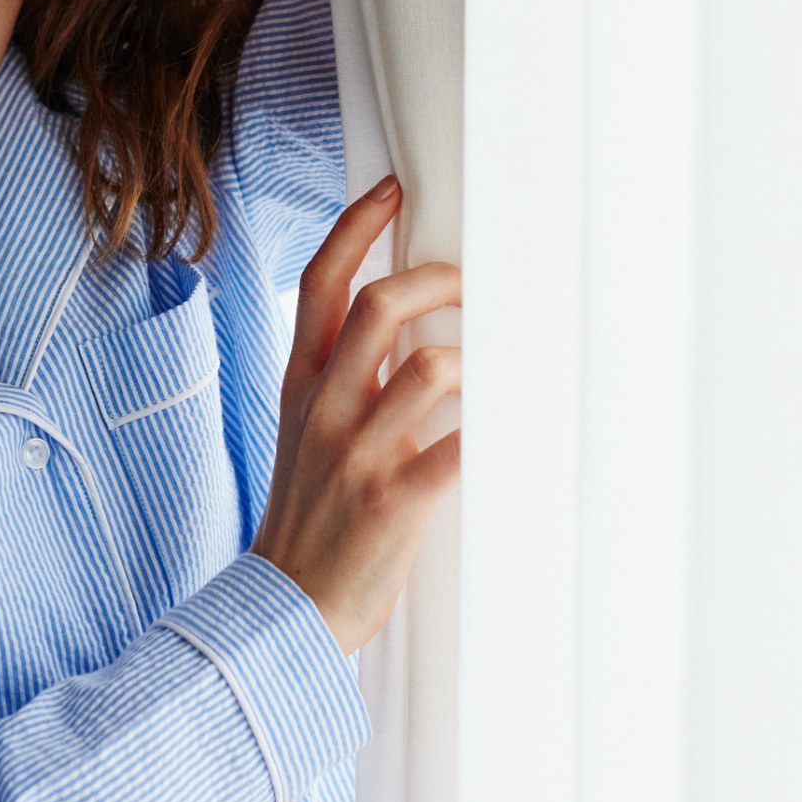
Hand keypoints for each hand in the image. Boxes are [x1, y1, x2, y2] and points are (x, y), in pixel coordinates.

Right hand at [251, 177, 462, 653]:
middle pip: (380, 305)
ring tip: (496, 375)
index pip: (320, 284)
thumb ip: (346, 380)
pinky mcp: (395, 500)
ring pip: (429, 367)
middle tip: (475, 283)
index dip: (357, 227)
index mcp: (302, 386)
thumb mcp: (307, 433)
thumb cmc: (310, 519)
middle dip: (438, 280)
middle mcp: (326, 409)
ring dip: (476, 361)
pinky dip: (496, 429)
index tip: (394, 191)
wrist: (285, 610)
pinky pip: (459, 447)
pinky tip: (515, 424)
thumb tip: (404, 330)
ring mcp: (359, 453)